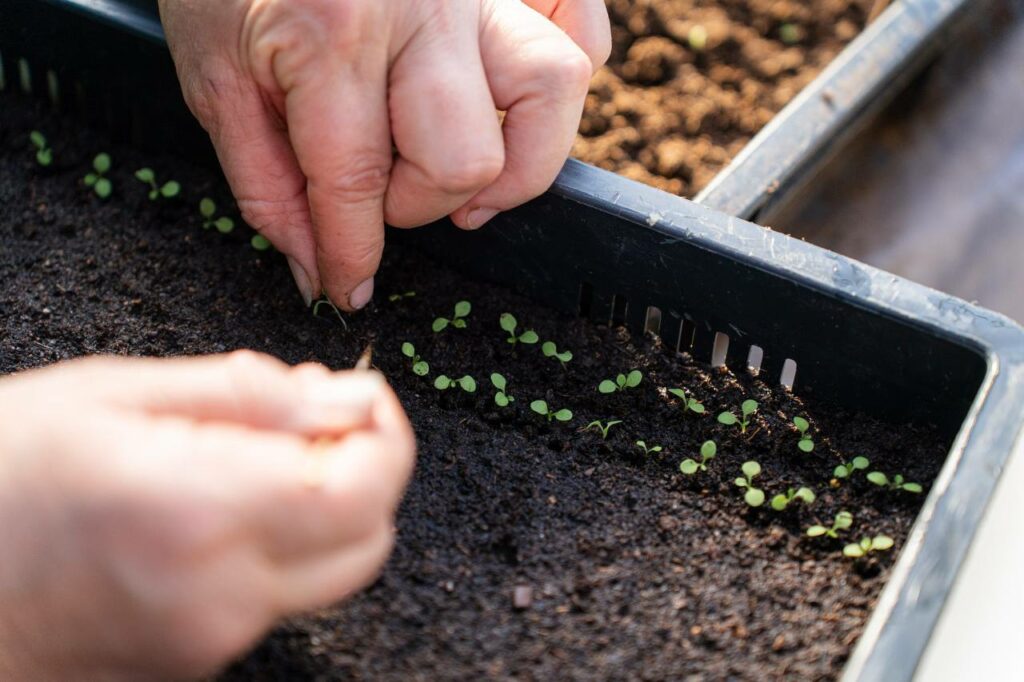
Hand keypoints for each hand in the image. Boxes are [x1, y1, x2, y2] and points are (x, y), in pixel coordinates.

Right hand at [0, 352, 414, 679]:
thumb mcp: (114, 395)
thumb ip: (247, 395)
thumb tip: (342, 397)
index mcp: (200, 509)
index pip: (366, 487)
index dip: (387, 433)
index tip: (363, 396)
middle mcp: (221, 589)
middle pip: (369, 536)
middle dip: (366, 468)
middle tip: (315, 417)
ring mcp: (213, 635)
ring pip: (333, 568)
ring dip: (328, 506)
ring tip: (259, 454)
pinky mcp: (199, 657)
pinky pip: (280, 593)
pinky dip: (284, 541)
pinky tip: (228, 500)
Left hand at [158, 0, 609, 309]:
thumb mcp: (215, 81)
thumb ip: (268, 186)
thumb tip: (318, 272)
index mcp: (332, 34)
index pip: (358, 185)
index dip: (352, 257)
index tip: (347, 288)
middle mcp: (421, 5)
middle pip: (466, 157)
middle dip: (418, 202)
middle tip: (382, 191)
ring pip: (553, 86)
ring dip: (515, 158)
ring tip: (463, 171)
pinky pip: (581, 27)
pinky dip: (565, 70)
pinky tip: (507, 102)